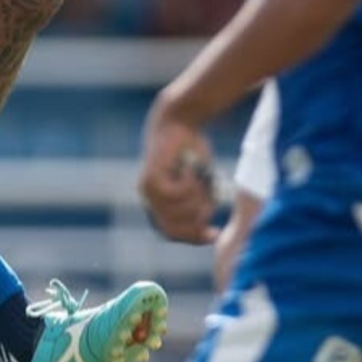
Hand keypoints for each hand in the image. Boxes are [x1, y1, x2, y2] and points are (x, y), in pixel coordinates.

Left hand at [138, 110, 218, 245]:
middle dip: (198, 217)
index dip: (194, 237)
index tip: (215, 234)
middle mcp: (148, 199)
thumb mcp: (201, 187)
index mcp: (158, 203)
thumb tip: (211, 235)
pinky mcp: (151, 179)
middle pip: (176, 229)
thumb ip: (201, 208)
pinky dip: (189, 184)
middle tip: (208, 197)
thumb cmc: (192, 154)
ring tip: (198, 177)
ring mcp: (147, 191)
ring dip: (196, 197)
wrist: (178, 123)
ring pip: (179, 213)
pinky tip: (189, 168)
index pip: (173, 233)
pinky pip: (176, 195)